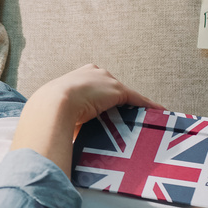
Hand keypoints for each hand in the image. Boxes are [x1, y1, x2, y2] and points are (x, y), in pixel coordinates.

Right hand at [34, 64, 163, 132]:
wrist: (53, 103)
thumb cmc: (50, 110)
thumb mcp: (60, 110)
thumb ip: (69, 116)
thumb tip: (67, 135)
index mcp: (77, 76)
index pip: (95, 86)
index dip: (100, 99)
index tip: (104, 110)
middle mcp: (94, 72)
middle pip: (112, 88)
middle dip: (117, 102)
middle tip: (121, 117)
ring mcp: (107, 80)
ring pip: (126, 95)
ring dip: (134, 106)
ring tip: (142, 118)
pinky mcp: (118, 91)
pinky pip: (137, 100)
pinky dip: (147, 107)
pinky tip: (157, 115)